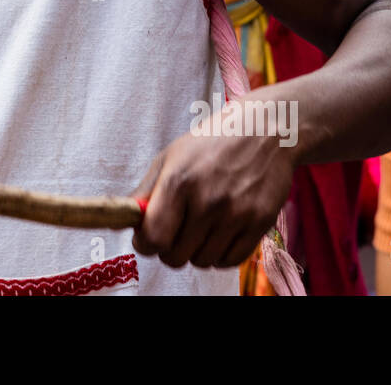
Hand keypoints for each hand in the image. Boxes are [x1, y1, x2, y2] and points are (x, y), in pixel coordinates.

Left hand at [131, 114, 293, 268]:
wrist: (264, 129)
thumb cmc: (211, 141)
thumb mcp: (170, 156)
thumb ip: (146, 191)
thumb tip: (125, 220)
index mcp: (179, 181)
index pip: (153, 238)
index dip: (145, 243)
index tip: (147, 237)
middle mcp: (207, 201)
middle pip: (175, 257)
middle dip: (169, 248)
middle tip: (175, 231)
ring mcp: (236, 214)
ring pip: (202, 262)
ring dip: (196, 251)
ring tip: (199, 228)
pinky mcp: (260, 223)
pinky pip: (230, 261)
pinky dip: (221, 254)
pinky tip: (219, 234)